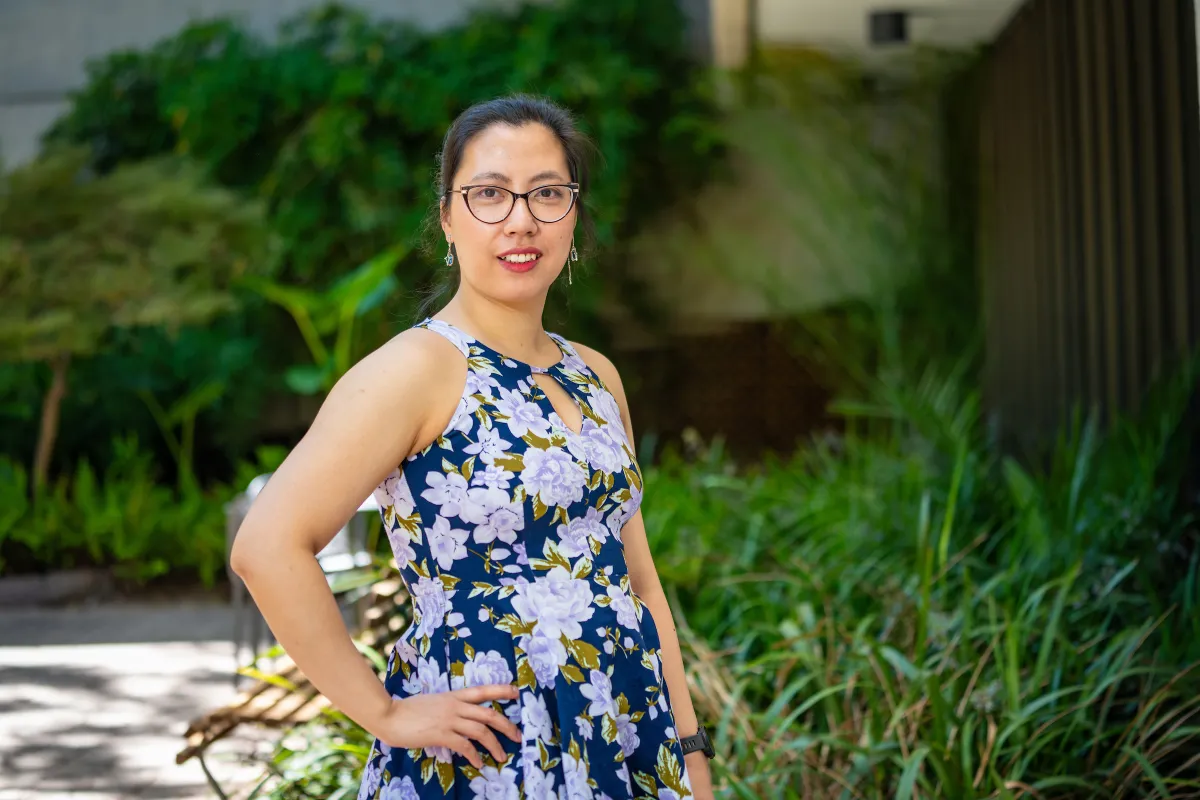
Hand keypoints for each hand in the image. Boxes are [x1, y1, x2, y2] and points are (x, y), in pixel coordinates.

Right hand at [373, 684, 521, 769]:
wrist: (389, 715)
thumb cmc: (408, 710)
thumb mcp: (433, 703)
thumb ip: (448, 708)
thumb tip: (459, 718)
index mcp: (453, 696)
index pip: (482, 690)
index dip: (500, 691)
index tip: (516, 692)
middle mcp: (455, 705)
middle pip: (488, 714)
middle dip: (506, 725)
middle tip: (518, 736)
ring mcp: (449, 719)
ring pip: (481, 731)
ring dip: (494, 745)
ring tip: (502, 756)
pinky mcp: (441, 734)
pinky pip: (465, 746)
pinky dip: (475, 756)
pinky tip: (478, 764)